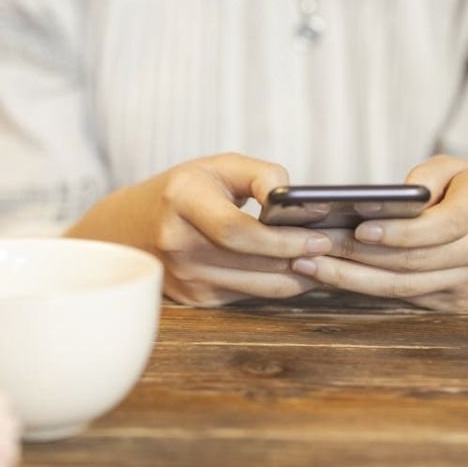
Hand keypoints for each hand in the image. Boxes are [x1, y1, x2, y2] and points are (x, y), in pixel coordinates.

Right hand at [66, 153, 328, 305]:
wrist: (128, 228)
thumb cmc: (184, 190)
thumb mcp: (218, 166)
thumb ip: (262, 174)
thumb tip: (297, 200)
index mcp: (181, 201)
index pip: (236, 231)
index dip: (282, 239)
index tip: (320, 237)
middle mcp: (177, 244)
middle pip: (253, 263)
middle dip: (301, 259)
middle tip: (338, 249)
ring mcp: (184, 278)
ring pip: (257, 288)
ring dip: (298, 278)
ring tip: (329, 262)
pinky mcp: (194, 300)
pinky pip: (249, 297)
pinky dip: (278, 286)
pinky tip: (301, 273)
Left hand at [290, 156, 467, 310]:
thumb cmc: (467, 192)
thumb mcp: (456, 168)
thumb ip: (428, 175)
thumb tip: (388, 200)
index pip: (442, 227)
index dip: (399, 230)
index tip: (358, 224)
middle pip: (414, 261)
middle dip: (359, 254)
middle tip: (314, 243)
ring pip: (403, 286)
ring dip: (351, 278)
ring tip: (308, 262)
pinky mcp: (452, 304)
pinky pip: (401, 297)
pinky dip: (362, 287)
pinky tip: (327, 274)